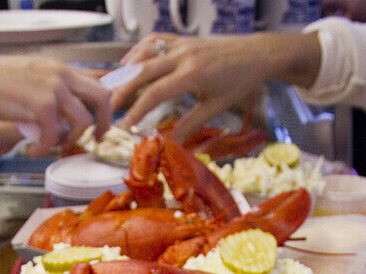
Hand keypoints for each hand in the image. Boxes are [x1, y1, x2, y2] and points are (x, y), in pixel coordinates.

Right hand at [0, 56, 112, 155]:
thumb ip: (50, 96)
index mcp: (59, 68)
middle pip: (102, 97)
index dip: (103, 106)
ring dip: (73, 140)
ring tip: (57, 146)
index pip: (95, 82)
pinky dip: (45, 148)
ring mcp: (54, 88)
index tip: (101, 123)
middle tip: (98, 139)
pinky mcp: (44, 105)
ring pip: (84, 121)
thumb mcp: (30, 83)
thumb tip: (67, 120)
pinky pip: (56, 135)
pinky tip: (32, 151)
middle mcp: (61, 74)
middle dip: (105, 122)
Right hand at [111, 34, 275, 143]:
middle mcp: (184, 55)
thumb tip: (170, 142)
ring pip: (146, 52)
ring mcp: (182, 44)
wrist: (256, 54)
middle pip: (144, 71)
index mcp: (193, 74)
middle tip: (109, 107)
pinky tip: (130, 62)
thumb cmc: (239, 81)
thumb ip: (190, 123)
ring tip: (114, 85)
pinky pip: (155, 40)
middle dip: (124, 89)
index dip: (137, 110)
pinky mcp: (183, 39)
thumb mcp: (215, 107)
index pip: (156, 93)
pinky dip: (139, 50)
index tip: (125, 126)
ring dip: (127, 68)